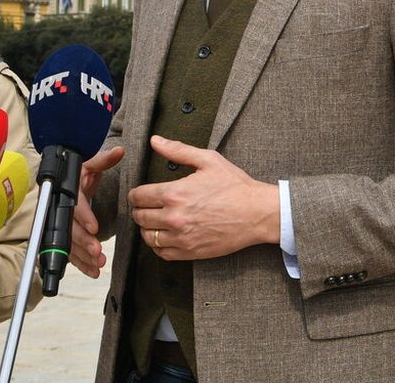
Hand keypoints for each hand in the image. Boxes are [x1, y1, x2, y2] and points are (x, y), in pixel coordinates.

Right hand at [70, 145, 124, 277]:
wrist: (65, 181)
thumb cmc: (79, 172)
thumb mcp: (90, 164)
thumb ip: (103, 160)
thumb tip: (119, 151)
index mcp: (67, 192)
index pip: (74, 206)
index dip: (84, 217)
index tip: (95, 227)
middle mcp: (60, 210)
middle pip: (69, 229)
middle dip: (83, 242)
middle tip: (98, 252)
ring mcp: (60, 225)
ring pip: (68, 244)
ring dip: (83, 256)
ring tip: (98, 264)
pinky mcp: (63, 237)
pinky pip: (70, 253)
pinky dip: (80, 264)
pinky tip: (93, 271)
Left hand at [128, 137, 278, 260]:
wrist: (257, 213)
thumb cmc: (235, 185)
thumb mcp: (208, 160)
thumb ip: (178, 150)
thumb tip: (155, 141)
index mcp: (175, 193)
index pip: (138, 197)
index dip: (136, 194)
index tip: (141, 193)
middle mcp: (174, 217)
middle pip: (139, 217)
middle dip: (140, 209)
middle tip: (148, 205)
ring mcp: (181, 237)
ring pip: (147, 236)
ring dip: (147, 227)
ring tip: (155, 220)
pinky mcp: (190, 252)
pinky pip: (161, 253)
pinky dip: (158, 245)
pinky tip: (165, 235)